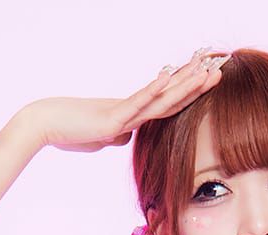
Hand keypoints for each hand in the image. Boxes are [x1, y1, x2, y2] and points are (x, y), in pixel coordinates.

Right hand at [23, 50, 227, 155]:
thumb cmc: (70, 130)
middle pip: (171, 94)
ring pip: (161, 96)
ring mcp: (124, 112)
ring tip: (209, 69)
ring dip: (185, 83)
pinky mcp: (112, 118)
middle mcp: (133, 108)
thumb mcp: (102, 137)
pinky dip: (154, 91)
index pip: (168, 103)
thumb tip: (128, 136)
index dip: (190, 90)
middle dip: (198, 81)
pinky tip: (169, 78)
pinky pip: (137, 103)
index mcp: (133, 115)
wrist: (44, 124)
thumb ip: (117, 134)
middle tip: (222, 64)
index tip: (210, 77)